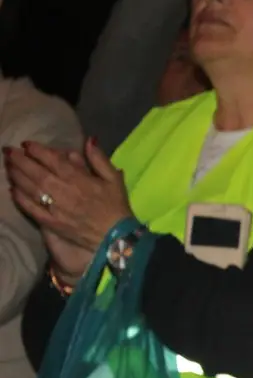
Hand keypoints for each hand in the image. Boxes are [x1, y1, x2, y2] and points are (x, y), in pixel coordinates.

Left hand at [7, 139, 132, 250]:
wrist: (116, 237)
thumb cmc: (116, 206)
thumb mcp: (114, 179)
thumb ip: (99, 159)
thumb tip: (89, 139)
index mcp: (79, 179)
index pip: (52, 160)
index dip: (37, 150)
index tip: (26, 144)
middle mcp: (63, 191)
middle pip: (36, 172)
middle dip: (20, 160)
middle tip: (8, 151)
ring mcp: (55, 208)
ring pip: (30, 188)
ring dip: (16, 175)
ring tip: (8, 166)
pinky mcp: (50, 223)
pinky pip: (31, 208)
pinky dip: (20, 198)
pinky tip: (13, 190)